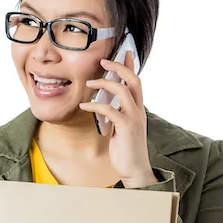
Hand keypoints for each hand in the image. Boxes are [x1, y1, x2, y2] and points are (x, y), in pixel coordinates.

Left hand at [78, 51, 155, 187]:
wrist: (135, 170)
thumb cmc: (127, 149)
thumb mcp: (122, 127)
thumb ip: (117, 114)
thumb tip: (105, 104)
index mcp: (138, 109)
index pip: (136, 81)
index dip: (130, 65)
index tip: (124, 52)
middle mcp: (139, 110)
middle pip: (133, 80)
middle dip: (118, 67)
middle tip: (103, 60)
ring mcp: (134, 118)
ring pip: (122, 90)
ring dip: (104, 83)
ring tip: (89, 83)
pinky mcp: (126, 127)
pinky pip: (110, 109)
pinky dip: (95, 105)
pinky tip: (84, 106)